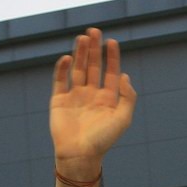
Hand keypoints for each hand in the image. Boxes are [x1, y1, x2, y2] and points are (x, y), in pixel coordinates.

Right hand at [50, 28, 137, 175]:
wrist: (80, 155)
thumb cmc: (103, 139)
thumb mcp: (123, 118)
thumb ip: (127, 97)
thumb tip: (125, 75)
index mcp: (108, 99)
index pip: (110, 72)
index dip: (111, 57)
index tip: (112, 42)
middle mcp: (91, 94)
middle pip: (93, 66)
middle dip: (94, 49)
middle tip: (94, 31)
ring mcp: (75, 96)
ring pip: (77, 69)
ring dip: (79, 53)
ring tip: (82, 38)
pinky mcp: (59, 100)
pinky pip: (60, 81)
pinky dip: (62, 69)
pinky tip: (66, 58)